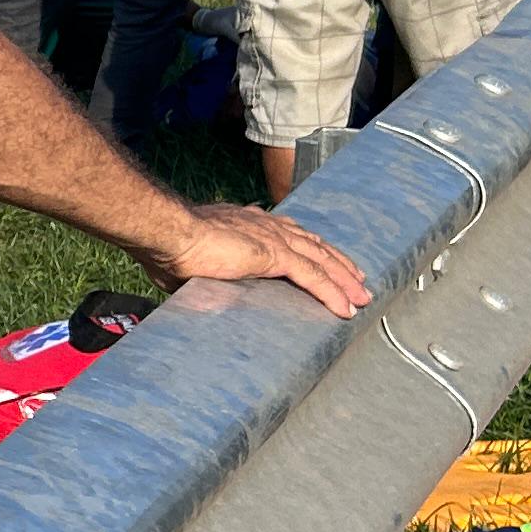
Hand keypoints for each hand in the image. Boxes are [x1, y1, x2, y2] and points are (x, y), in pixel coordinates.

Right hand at [149, 203, 369, 319]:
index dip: (312, 248)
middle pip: (315, 245)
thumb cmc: (169, 247)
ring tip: (361, 298)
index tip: (325, 258)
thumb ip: (205, 274)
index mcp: (249, 223)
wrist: (169, 232)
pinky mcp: (276, 255)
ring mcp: (273, 239)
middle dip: (339, 264)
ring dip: (344, 281)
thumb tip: (196, 293)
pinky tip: (345, 308)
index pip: (290, 234)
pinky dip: (332, 293)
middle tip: (359, 280)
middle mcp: (267, 225)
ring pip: (322, 261)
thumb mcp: (193, 260)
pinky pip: (313, 278)